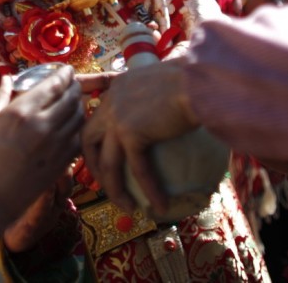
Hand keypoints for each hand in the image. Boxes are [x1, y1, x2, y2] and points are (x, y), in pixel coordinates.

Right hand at [0, 66, 83, 235]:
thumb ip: (1, 98)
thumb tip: (7, 78)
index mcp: (21, 112)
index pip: (54, 84)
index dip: (64, 75)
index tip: (66, 71)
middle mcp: (42, 125)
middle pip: (71, 97)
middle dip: (74, 87)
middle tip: (71, 85)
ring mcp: (56, 145)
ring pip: (80, 116)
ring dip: (79, 106)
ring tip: (73, 103)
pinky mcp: (63, 163)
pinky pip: (80, 138)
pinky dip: (80, 128)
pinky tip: (72, 126)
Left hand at [80, 58, 198, 214]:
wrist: (199, 81)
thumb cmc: (192, 81)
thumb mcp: (163, 86)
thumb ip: (154, 99)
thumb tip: (165, 117)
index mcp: (116, 90)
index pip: (96, 119)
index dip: (95, 143)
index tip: (105, 162)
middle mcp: (111, 102)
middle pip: (88, 141)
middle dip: (93, 167)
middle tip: (108, 187)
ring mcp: (117, 118)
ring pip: (107, 163)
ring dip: (115, 190)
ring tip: (128, 207)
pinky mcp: (131, 133)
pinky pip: (138, 169)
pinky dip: (149, 190)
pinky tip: (159, 204)